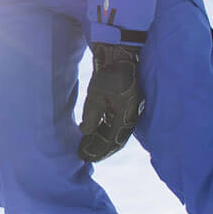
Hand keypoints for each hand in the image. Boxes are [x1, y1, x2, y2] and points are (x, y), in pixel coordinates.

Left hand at [77, 43, 143, 162]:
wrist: (119, 55)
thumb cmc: (109, 74)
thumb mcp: (97, 95)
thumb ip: (92, 115)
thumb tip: (85, 132)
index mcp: (126, 117)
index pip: (113, 141)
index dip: (99, 151)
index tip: (86, 157)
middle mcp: (129, 116)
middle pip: (114, 139)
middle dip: (99, 148)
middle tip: (84, 156)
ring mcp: (126, 110)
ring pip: (112, 131)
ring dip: (99, 139)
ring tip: (85, 146)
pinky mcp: (120, 104)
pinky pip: (111, 121)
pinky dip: (101, 128)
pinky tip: (89, 131)